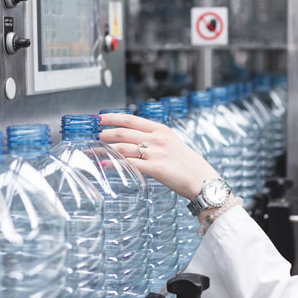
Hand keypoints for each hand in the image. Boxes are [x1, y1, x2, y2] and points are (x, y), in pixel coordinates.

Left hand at [98, 113, 220, 199]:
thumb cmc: (188, 164)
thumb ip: (155, 138)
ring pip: (123, 147)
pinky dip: (113, 164)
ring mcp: (156, 153)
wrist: (202, 179)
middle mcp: (157, 139)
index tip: (100, 118)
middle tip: (95, 136)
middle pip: (123, 132)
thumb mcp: (173, 143)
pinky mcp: (155, 168)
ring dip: (105, 149)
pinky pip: (129, 164)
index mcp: (161, 130)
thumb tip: (135, 138)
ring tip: (95, 150)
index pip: (131, 119)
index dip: (112, 117)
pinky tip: (104, 164)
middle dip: (105, 133)